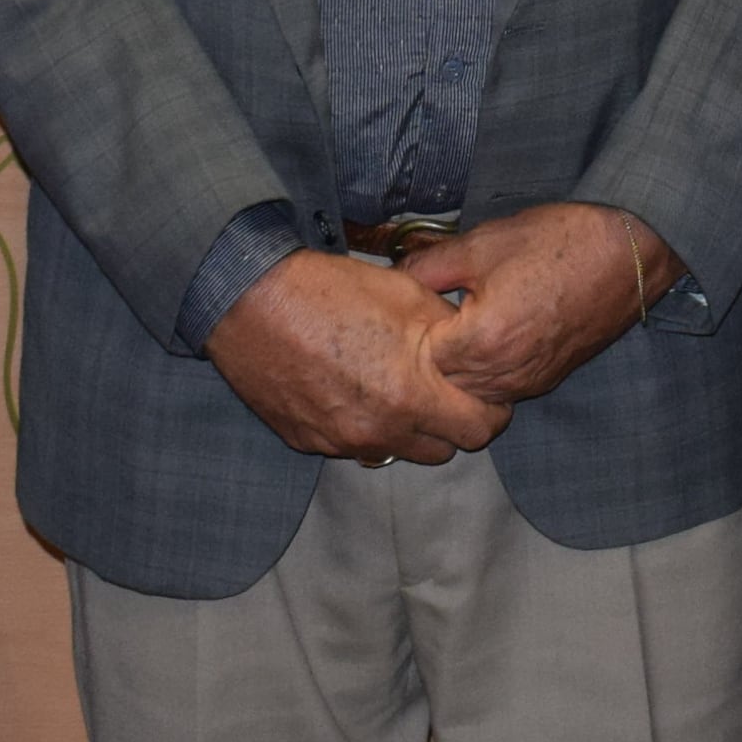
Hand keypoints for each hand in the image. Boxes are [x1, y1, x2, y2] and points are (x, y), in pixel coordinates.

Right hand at [205, 251, 513, 464]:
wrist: (250, 301)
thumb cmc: (330, 290)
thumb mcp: (406, 295)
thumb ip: (448, 330)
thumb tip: (474, 347)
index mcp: (410, 394)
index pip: (479, 430)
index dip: (491, 410)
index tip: (485, 392)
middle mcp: (377, 430)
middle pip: (443, 451)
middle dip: (452, 424)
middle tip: (443, 391)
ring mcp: (339, 441)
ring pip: (397, 451)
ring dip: (408, 429)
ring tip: (397, 388)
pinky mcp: (308, 442)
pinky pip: (352, 446)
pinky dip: (363, 425)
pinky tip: (352, 388)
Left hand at [398, 205, 671, 409]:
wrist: (628, 251)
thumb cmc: (558, 241)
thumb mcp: (483, 243)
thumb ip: (429, 267)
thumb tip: (393, 278)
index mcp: (481, 341)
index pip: (419, 360)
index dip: (412, 332)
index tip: (414, 308)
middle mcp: (504, 373)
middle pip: (442, 384)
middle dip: (432, 355)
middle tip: (433, 317)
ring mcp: (530, 381)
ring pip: (473, 393)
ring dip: (461, 367)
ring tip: (461, 326)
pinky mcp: (548, 378)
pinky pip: (503, 389)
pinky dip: (489, 372)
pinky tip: (492, 336)